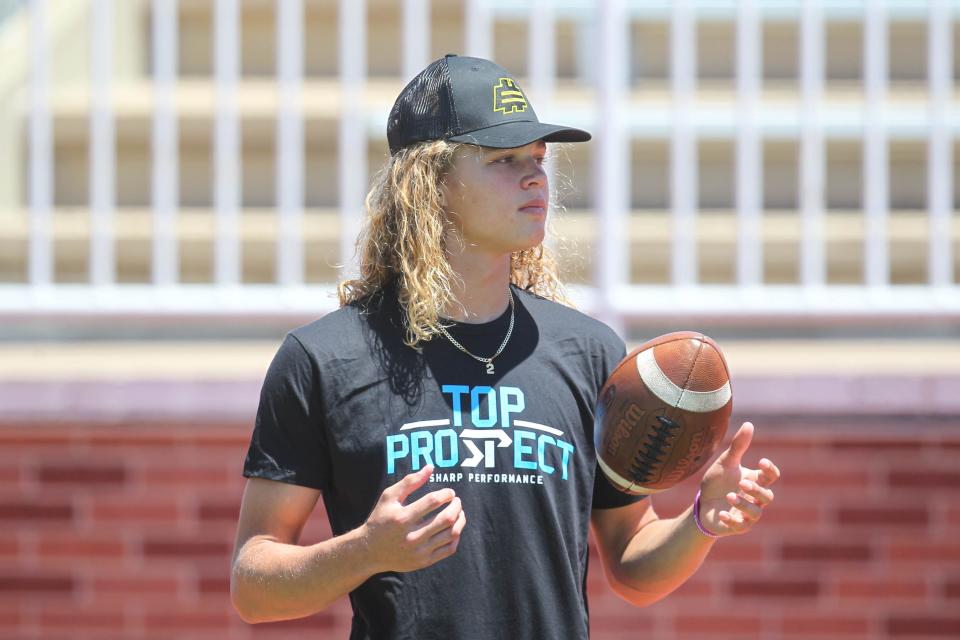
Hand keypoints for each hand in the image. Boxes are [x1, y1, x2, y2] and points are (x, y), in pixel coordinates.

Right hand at [361, 464, 466, 572]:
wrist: (369, 551)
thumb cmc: (380, 519)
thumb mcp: (389, 497)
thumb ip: (410, 481)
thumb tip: (430, 467)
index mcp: (402, 518)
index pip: (433, 501)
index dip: (446, 494)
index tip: (450, 492)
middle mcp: (411, 536)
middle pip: (446, 519)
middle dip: (456, 506)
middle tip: (457, 501)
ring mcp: (418, 551)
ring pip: (450, 534)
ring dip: (460, 520)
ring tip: (458, 513)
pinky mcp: (423, 562)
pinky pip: (448, 549)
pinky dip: (455, 537)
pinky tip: (453, 529)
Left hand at [697, 422, 779, 536]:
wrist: (703, 504)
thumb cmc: (718, 482)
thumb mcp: (726, 463)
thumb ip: (738, 447)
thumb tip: (749, 424)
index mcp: (755, 481)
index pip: (771, 477)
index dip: (770, 470)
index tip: (761, 461)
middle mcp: (755, 498)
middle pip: (767, 496)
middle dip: (756, 490)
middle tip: (742, 483)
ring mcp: (747, 514)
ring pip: (756, 513)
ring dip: (744, 504)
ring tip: (730, 496)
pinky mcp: (737, 526)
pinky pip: (740, 526)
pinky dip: (732, 520)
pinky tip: (722, 514)